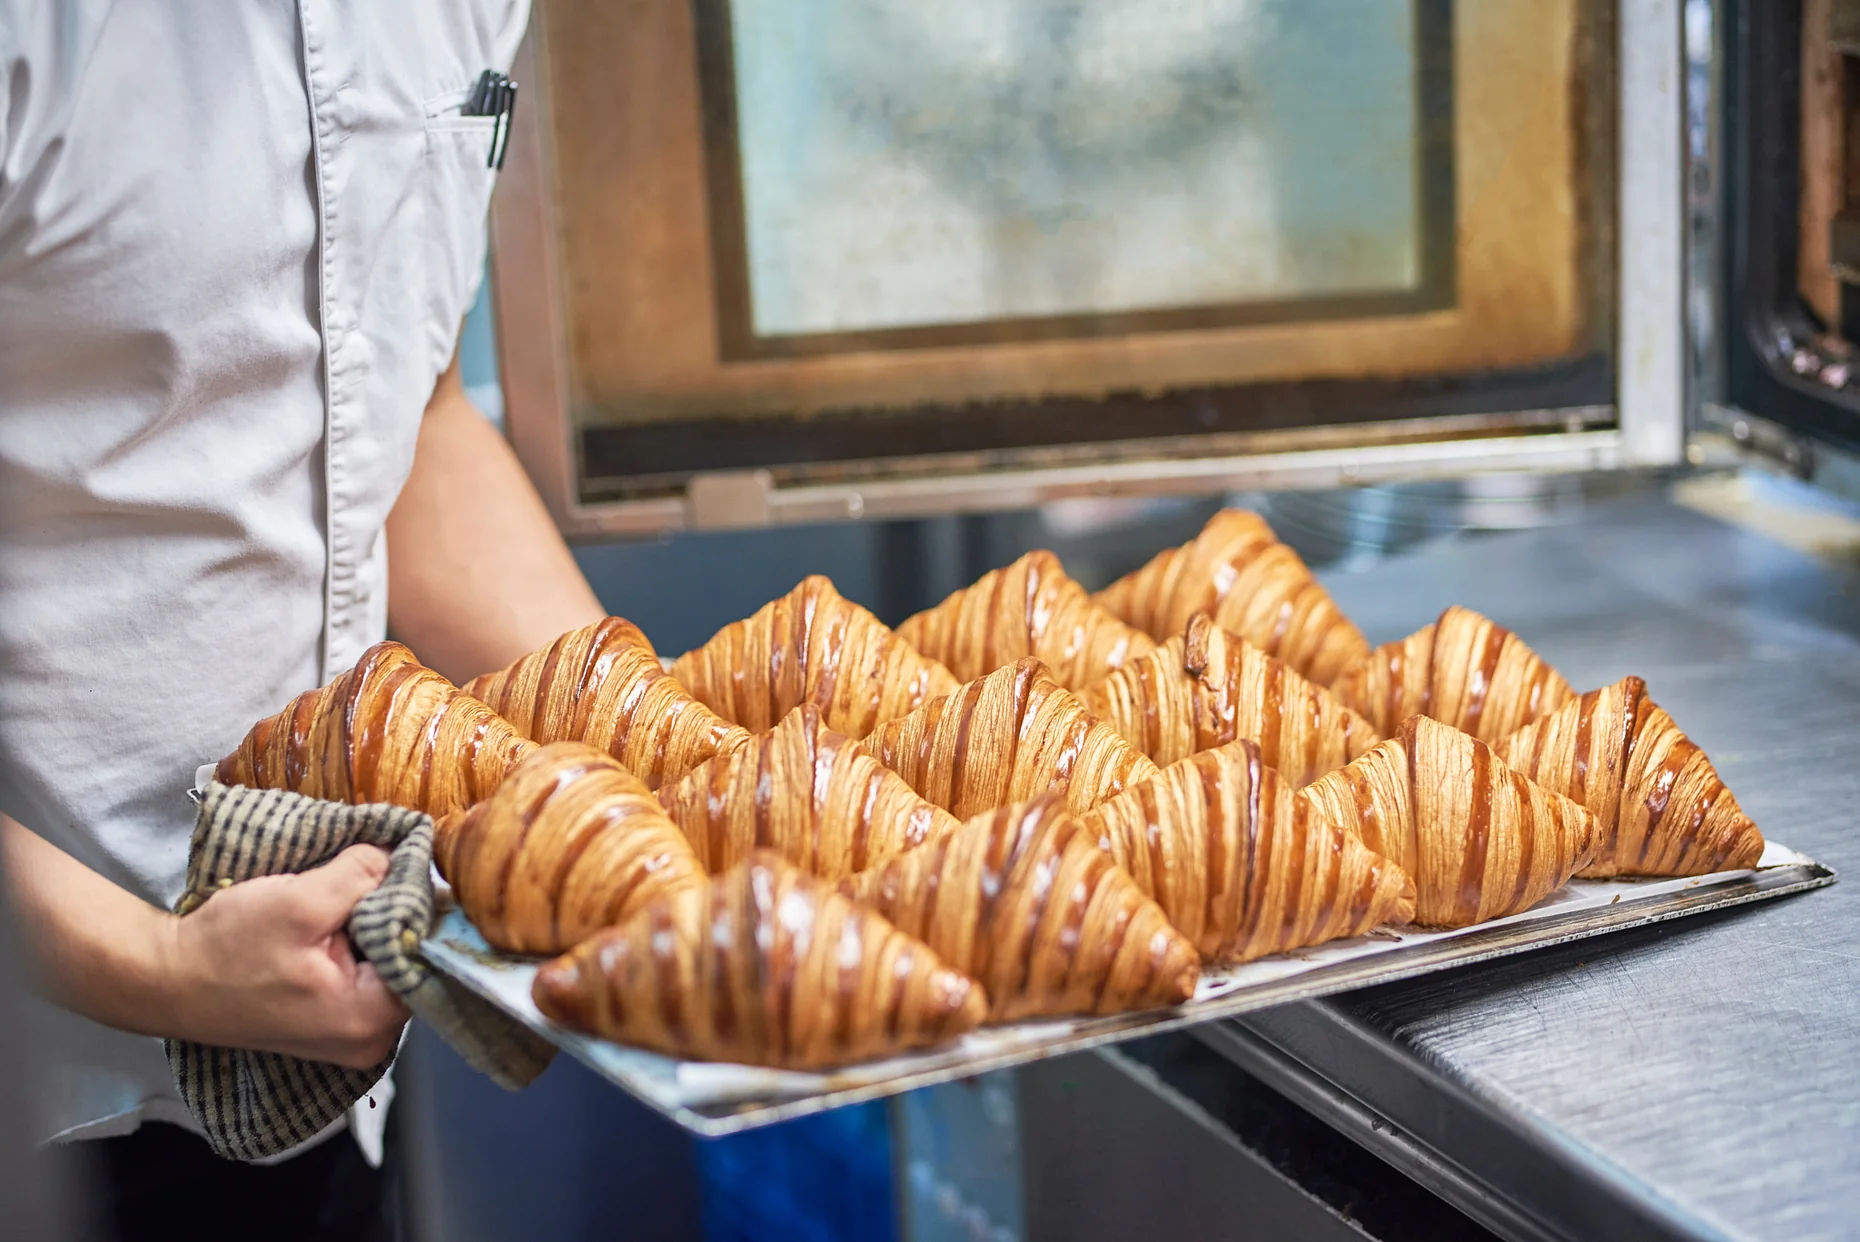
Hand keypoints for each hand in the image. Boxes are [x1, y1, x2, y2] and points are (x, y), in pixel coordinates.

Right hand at [161, 845, 410, 1068]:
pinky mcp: (334, 1022)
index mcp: (372, 1019)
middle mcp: (373, 1040)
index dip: (417, 904)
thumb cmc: (226, 949)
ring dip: (373, 925)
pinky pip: (366, 973)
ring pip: (389, 962)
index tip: (400, 868)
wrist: (168, 980)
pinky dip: (356, 942)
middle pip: (412, 959)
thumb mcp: (299, 900)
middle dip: (394, 913)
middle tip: (370, 875)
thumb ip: (362, 875)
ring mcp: (353, 1036)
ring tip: (345, 898)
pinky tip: (334, 921)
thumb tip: (403, 854)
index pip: (428, 952)